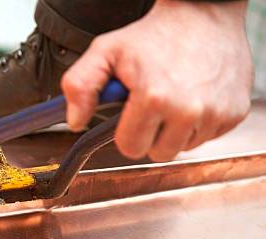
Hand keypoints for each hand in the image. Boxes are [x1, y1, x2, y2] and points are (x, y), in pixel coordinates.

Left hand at [61, 0, 252, 161]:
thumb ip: (81, 86)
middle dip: (150, 135)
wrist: (204, 14)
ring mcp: (215, 113)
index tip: (129, 116)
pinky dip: (198, 124)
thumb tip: (75, 121)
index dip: (125, 133)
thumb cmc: (153, 34)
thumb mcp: (105, 52)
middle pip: (157, 153)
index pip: (130, 148)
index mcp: (154, 98)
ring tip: (173, 98)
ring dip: (174, 130)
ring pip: (182, 148)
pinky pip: (206, 137)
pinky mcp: (234, 114)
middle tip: (151, 106)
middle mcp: (188, 110)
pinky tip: (194, 97)